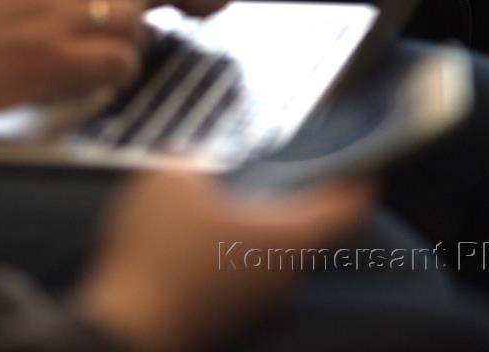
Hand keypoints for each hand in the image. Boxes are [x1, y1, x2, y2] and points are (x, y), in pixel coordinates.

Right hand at [75, 172, 373, 351]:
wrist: (126, 325)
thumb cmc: (157, 251)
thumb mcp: (170, 181)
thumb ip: (194, 162)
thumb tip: (197, 161)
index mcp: (284, 237)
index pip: (346, 209)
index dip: (358, 180)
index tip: (362, 162)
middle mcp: (283, 274)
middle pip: (311, 230)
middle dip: (300, 197)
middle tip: (283, 166)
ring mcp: (258, 301)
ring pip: (277, 254)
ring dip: (264, 225)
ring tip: (233, 195)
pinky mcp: (232, 315)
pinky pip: (249, 273)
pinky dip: (239, 249)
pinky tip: (203, 233)